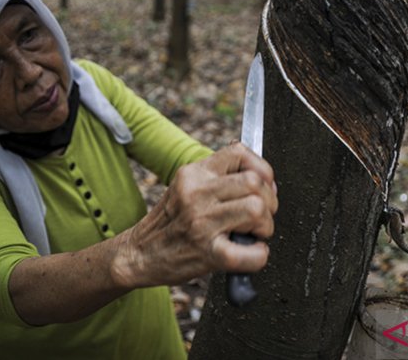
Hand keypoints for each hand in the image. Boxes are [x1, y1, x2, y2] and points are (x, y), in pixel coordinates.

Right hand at [112, 142, 277, 288]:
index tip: (265, 185)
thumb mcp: (186, 187)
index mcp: (194, 174)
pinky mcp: (208, 254)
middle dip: (269, 200)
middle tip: (262, 216)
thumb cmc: (169, 223)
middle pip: (255, 182)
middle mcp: (196, 193)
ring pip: (257, 208)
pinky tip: (251, 253)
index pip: (239, 152)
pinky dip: (260, 255)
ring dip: (265, 225)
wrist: (138, 254)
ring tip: (254, 233)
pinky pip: (251, 253)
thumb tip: (263, 179)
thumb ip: (217, 178)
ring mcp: (202, 223)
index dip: (262, 168)